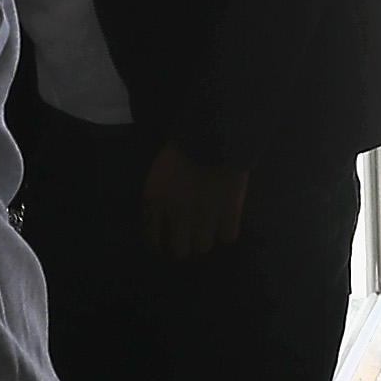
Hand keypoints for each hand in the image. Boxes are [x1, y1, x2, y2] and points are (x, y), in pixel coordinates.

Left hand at [141, 143, 251, 259]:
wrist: (214, 130)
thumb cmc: (184, 147)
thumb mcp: (159, 172)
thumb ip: (158, 199)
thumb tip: (163, 226)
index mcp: (155, 200)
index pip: (151, 239)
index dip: (157, 248)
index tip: (162, 249)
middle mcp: (177, 211)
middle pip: (178, 250)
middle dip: (181, 249)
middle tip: (187, 243)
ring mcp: (204, 213)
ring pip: (202, 247)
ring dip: (204, 240)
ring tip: (207, 230)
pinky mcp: (229, 211)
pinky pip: (227, 236)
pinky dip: (226, 231)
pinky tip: (225, 222)